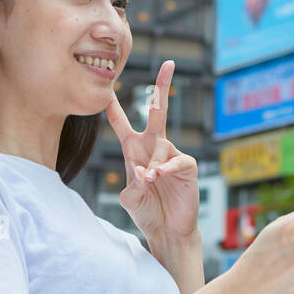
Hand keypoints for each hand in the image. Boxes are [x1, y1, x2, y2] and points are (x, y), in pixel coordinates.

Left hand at [107, 60, 199, 245]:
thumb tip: (146, 171)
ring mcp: (172, 154)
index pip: (122, 124)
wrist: (167, 230)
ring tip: (149, 181)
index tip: (106, 90)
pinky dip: (165, 168)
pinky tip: (159, 176)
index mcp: (134, 150)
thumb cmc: (146, 211)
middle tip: (168, 64)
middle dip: (162, 87)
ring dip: (152, 164)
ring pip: (160, 147)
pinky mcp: (187, 166)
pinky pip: (176, 160)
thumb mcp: (129, 198)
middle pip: (157, 111)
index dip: (113, 107)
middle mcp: (154, 147)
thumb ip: (133, 184)